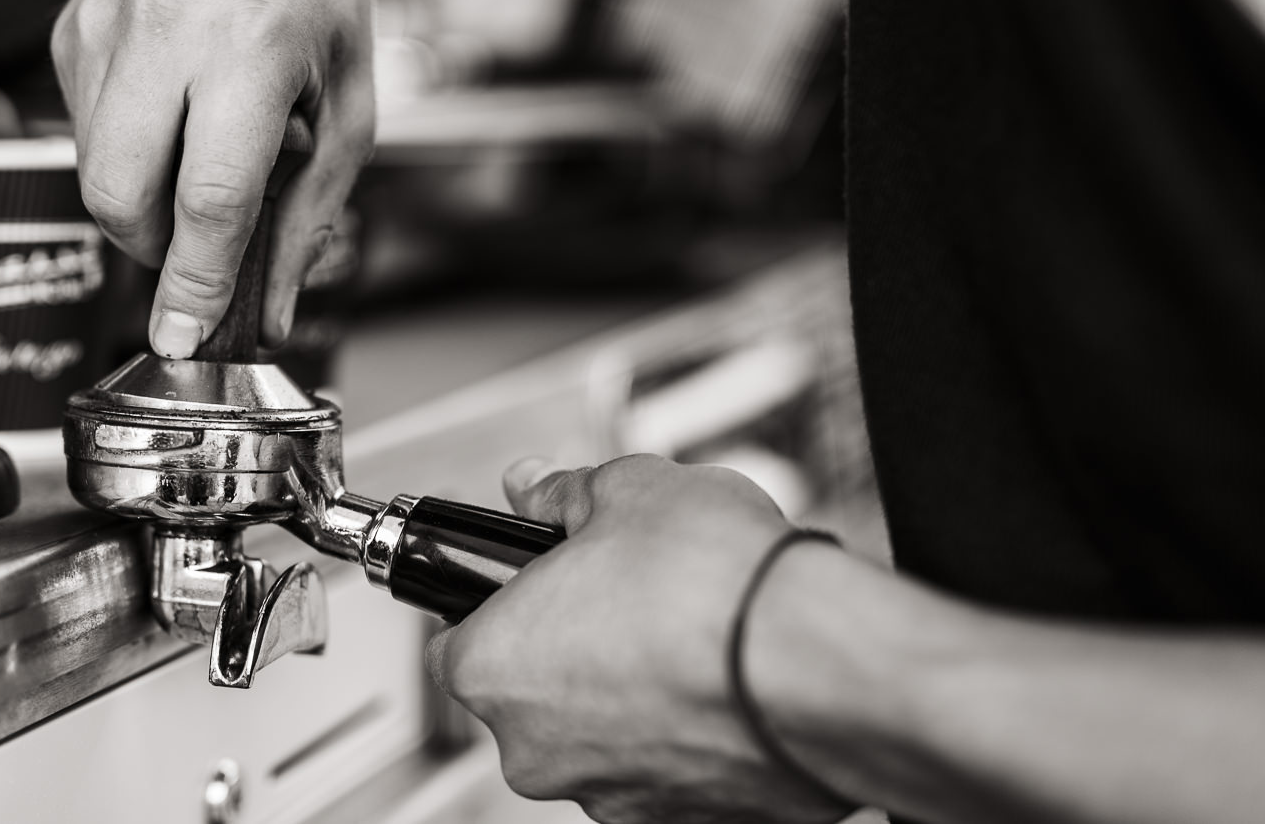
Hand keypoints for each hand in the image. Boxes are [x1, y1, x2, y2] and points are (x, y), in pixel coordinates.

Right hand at [53, 0, 374, 356]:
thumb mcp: (349, 106)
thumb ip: (309, 216)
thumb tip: (266, 313)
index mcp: (251, 47)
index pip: (207, 198)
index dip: (194, 281)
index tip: (183, 337)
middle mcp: (164, 28)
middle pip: (117, 194)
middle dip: (154, 247)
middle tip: (200, 241)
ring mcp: (104, 21)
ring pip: (90, 167)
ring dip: (141, 196)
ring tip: (201, 149)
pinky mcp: (72, 23)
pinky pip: (81, 123)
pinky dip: (126, 145)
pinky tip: (174, 106)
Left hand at [425, 454, 850, 823]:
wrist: (822, 663)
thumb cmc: (711, 583)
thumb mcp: (624, 490)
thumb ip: (560, 493)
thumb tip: (531, 486)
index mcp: (493, 667)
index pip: (455, 641)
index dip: (494, 602)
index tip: (531, 582)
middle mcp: (535, 752)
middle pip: (529, 693)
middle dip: (570, 645)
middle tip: (625, 594)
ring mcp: (611, 799)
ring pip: (599, 736)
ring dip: (628, 693)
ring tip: (688, 634)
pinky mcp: (685, 823)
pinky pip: (666, 768)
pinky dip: (684, 733)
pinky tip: (723, 684)